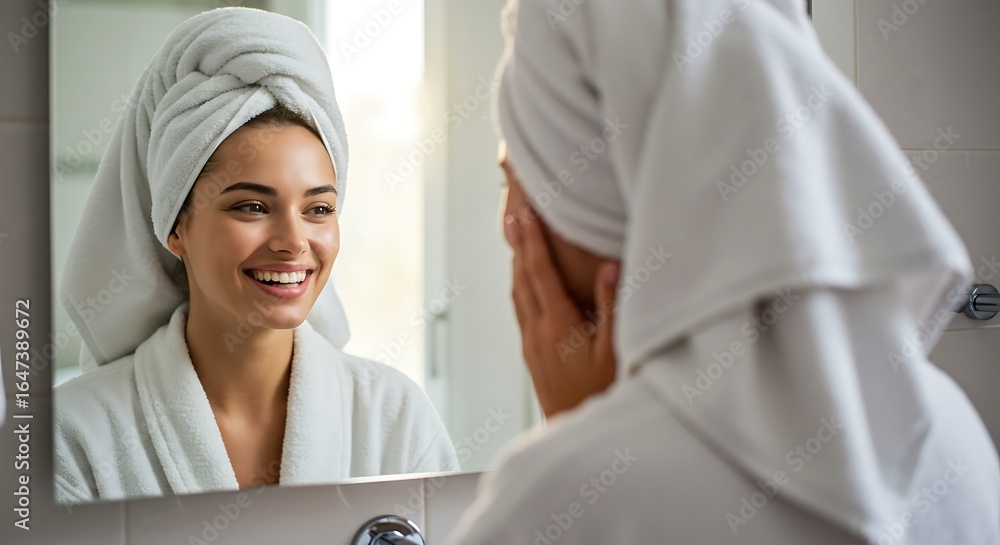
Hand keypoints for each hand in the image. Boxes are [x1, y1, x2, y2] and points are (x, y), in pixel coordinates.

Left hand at [505, 209, 619, 419]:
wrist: (577, 434)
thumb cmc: (603, 395)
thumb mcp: (615, 352)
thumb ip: (611, 308)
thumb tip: (608, 267)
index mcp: (557, 327)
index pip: (540, 274)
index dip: (532, 242)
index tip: (526, 216)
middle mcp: (537, 334)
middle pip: (522, 280)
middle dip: (519, 247)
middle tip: (514, 217)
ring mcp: (532, 346)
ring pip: (518, 296)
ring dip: (517, 266)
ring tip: (517, 241)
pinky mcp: (532, 356)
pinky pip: (522, 311)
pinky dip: (521, 287)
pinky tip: (526, 283)